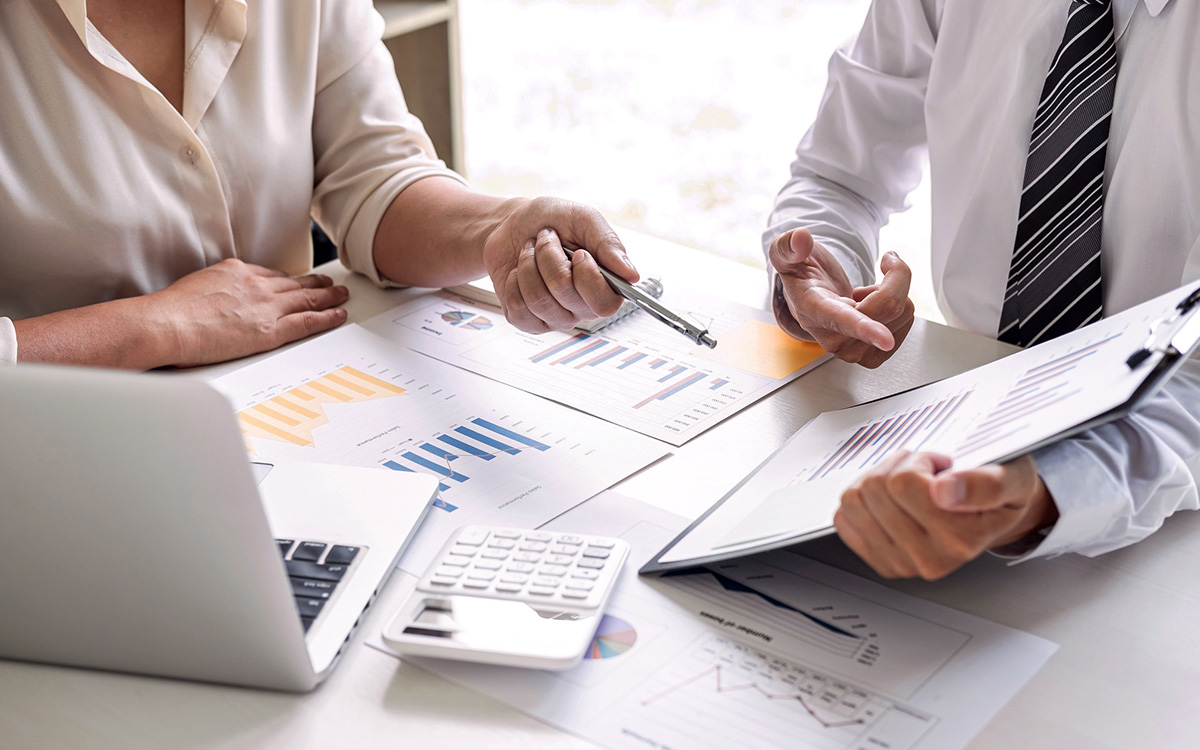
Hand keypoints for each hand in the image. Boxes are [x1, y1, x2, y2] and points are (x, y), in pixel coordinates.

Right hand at [151, 258, 348, 366]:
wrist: (165, 324)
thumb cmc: (169, 312)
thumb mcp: (194, 287)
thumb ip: (212, 291)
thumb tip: (212, 302)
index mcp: (235, 271)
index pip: (269, 275)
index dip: (287, 280)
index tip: (296, 281)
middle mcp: (255, 284)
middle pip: (293, 283)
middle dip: (314, 283)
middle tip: (330, 282)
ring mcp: (265, 306)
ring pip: (306, 298)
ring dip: (328, 296)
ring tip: (341, 295)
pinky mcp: (270, 329)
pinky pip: (307, 321)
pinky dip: (327, 317)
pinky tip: (339, 314)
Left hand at [482, 197, 637, 332]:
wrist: (513, 225)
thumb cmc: (552, 221)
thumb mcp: (583, 219)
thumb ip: (608, 243)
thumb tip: (631, 274)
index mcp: (605, 284)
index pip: (606, 303)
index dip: (588, 277)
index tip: (578, 252)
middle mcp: (583, 306)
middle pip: (565, 293)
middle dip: (548, 257)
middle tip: (546, 239)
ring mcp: (556, 317)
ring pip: (538, 299)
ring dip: (528, 265)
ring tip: (530, 251)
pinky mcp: (528, 321)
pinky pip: (518, 308)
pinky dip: (514, 281)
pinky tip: (519, 272)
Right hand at [769, 228, 914, 367]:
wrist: (810, 297)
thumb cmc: (802, 275)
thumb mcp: (786, 253)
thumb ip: (788, 245)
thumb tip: (801, 239)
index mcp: (814, 312)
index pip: (841, 320)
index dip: (865, 329)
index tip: (885, 340)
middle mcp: (833, 339)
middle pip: (888, 305)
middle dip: (896, 275)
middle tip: (884, 262)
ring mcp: (854, 351)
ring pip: (903, 312)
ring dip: (895, 291)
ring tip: (868, 291)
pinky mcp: (872, 355)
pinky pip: (908, 323)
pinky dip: (900, 306)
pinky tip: (876, 304)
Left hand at [833, 452, 1058, 579]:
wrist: (995, 519)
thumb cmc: (1000, 494)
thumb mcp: (1013, 478)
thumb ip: (987, 484)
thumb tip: (947, 492)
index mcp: (961, 539)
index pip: (904, 482)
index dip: (920, 461)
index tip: (941, 466)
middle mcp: (930, 558)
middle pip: (876, 487)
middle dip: (900, 466)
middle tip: (926, 473)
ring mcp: (902, 563)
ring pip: (855, 499)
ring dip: (879, 480)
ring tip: (910, 485)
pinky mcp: (880, 561)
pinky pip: (844, 518)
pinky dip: (863, 500)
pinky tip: (892, 502)